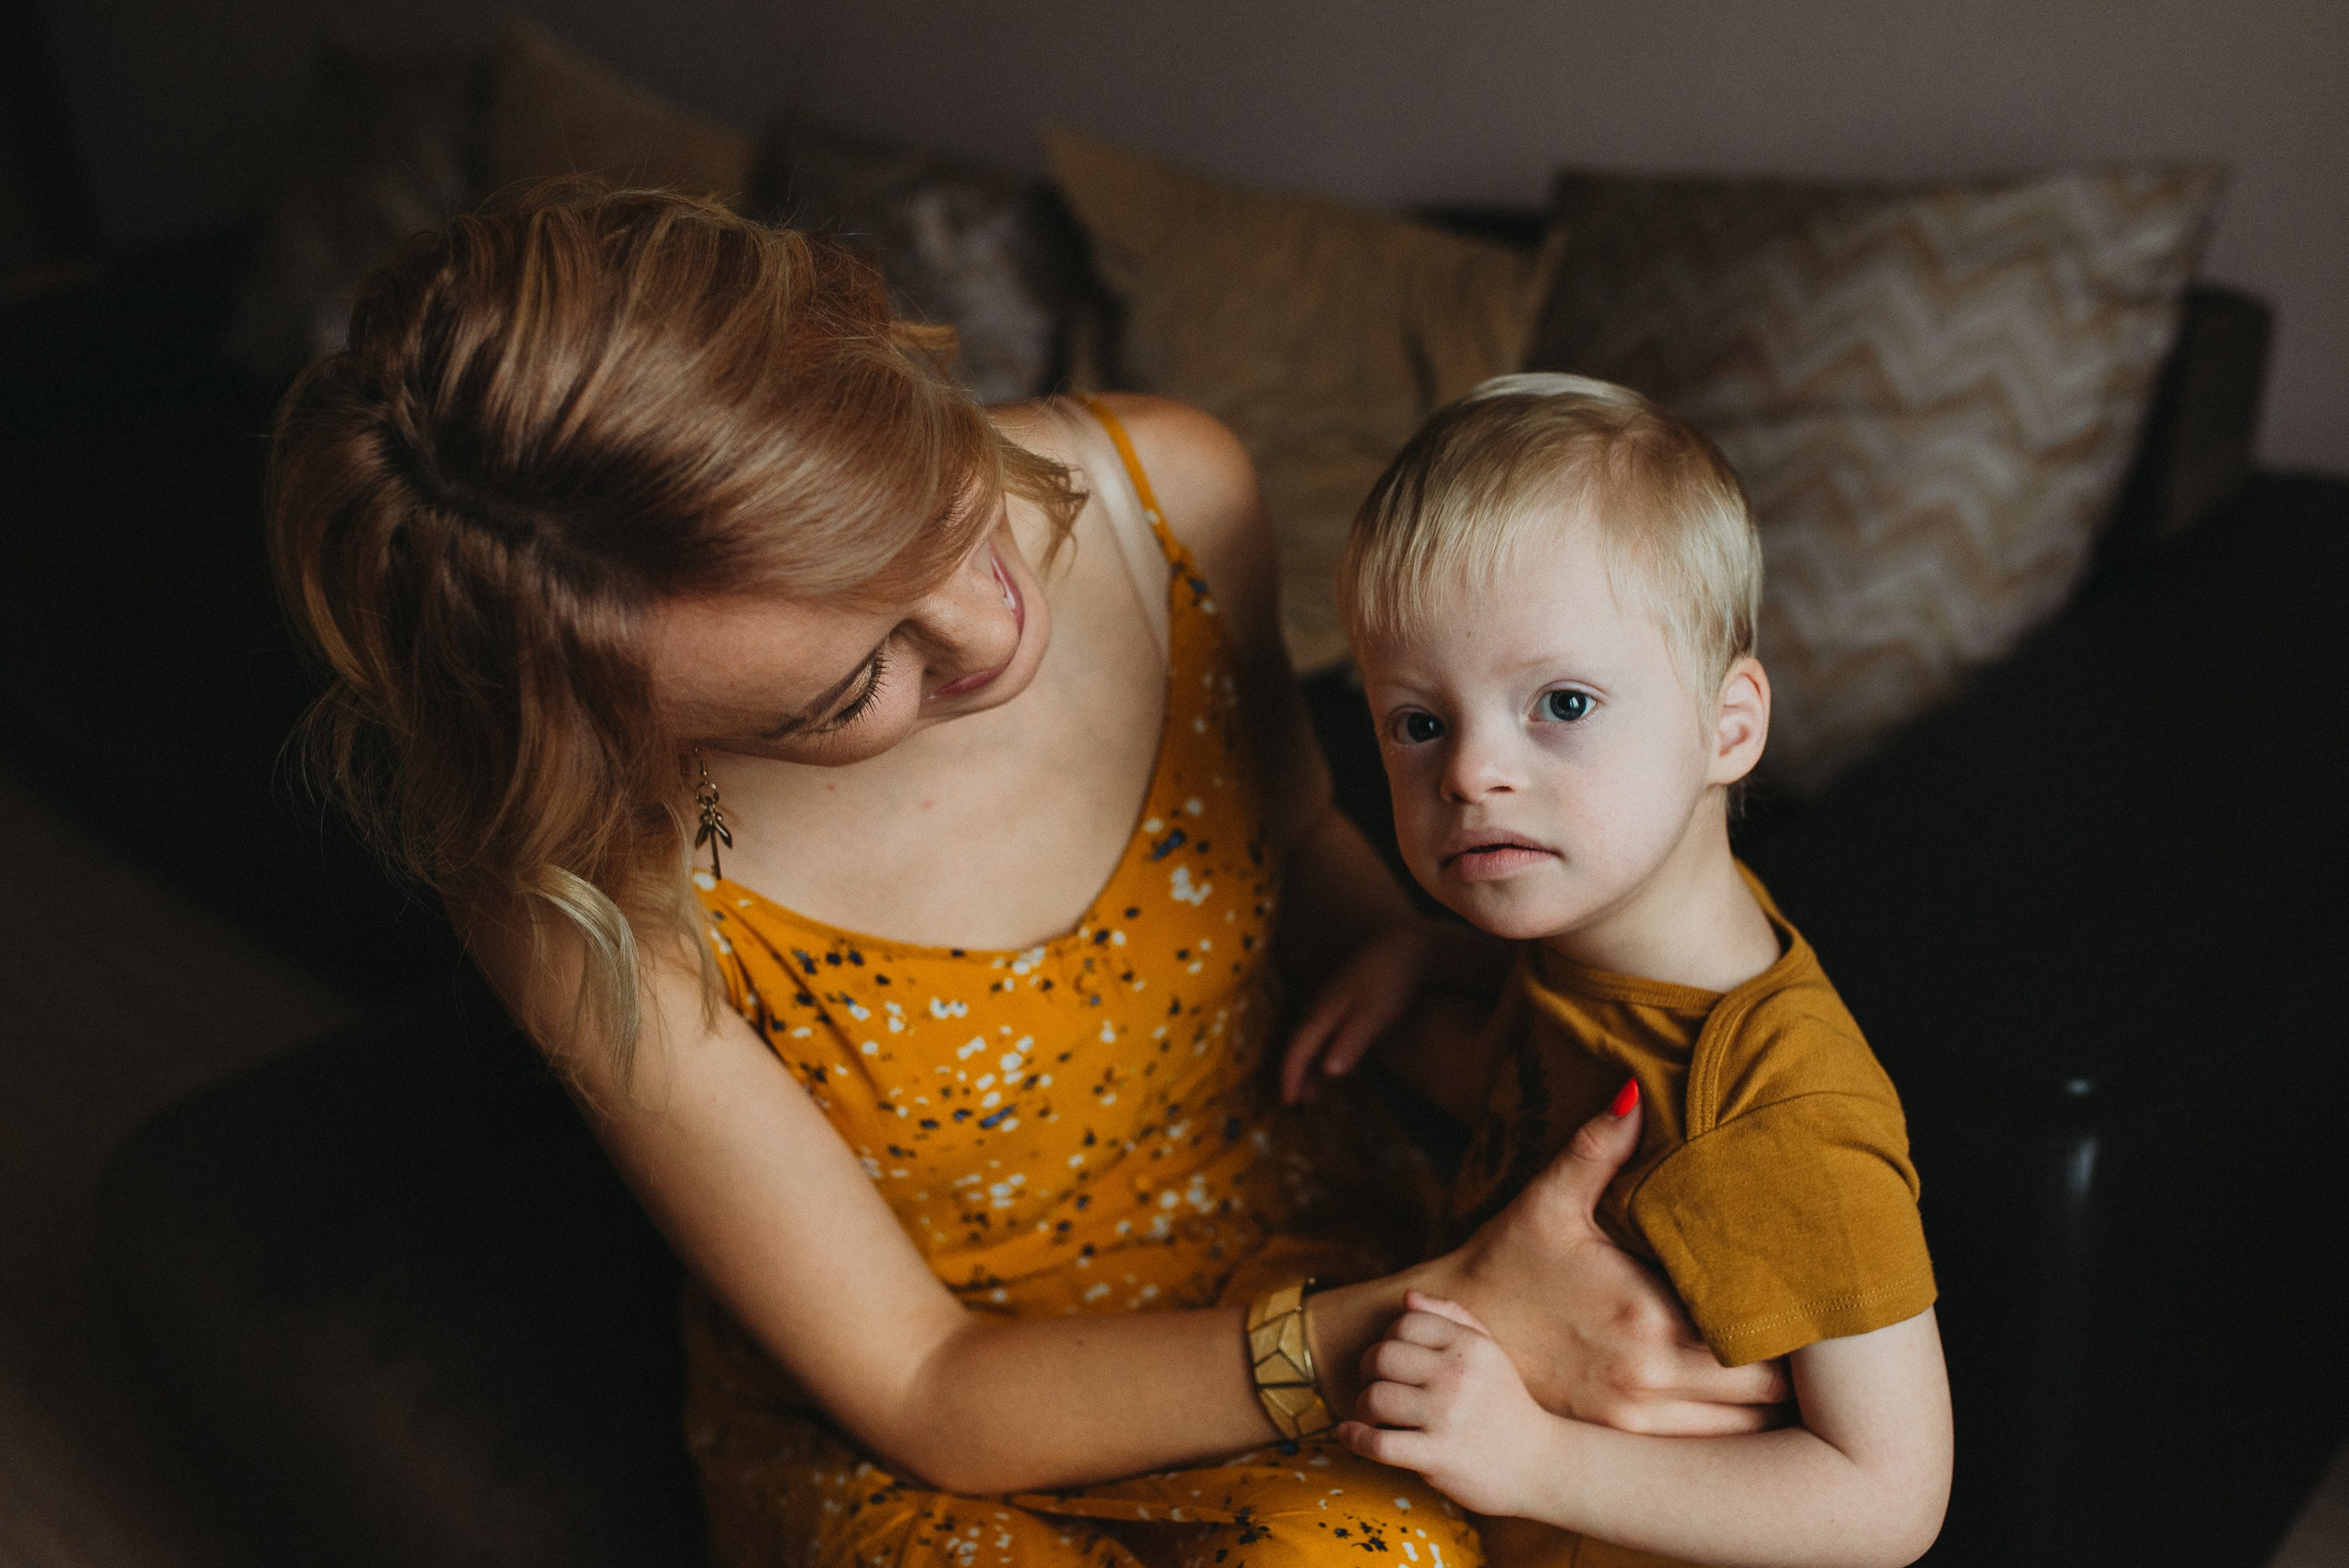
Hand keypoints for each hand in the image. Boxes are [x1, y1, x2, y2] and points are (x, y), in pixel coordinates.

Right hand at [1281, 921, 1435, 1103]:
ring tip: (1310, 1094)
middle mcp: (1321, 1006)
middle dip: (1295, 1074)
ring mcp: (1332, 1002)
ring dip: (1309, 1066)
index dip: (1290, 1075)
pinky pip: (1325, 1032)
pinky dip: (1322, 1053)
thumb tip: (1329, 1071)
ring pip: (1311, 1039)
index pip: (1297, 1048)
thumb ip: (1351, 1043)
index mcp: (1323, 1011)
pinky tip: (1330, 1064)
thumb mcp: (1374, 1016)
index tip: (1288, 1101)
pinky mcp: (1346, 1000)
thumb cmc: (1392, 983)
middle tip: (1294, 1101)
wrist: (1407, 948)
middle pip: (1299, 1044)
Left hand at [1340, 1292, 1559, 1517]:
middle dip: (1367, 1371)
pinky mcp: (1438, 1457)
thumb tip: (1407, 1297)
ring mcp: (1447, 1417)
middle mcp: (1458, 1376)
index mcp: (1469, 1346)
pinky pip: (1377, 1443)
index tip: (1390, 1361)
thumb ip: (1451, 1317)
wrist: (1540, 1465)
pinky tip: (1352, 1435)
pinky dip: (1354, 1438)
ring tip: (1372, 1416)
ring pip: (1374, 1398)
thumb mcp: (1489, 1352)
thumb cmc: (1506, 1406)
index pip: (1403, 1324)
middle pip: (1381, 1357)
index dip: (1386, 1339)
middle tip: (1374, 1386)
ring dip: (1362, 1408)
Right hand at [1422, 1091, 1792, 1435]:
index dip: (1804, 1327)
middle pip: (1767, 1392)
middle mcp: (1650, 1373)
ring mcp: (1636, 1418)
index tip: (1827, 1306)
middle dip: (1803, 1378)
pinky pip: (1704, 1454)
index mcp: (1647, 1313)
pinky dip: (1734, 1437)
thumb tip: (1634, 1089)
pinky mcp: (1622, 1439)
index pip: (1758, 1332)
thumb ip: (1597, 1147)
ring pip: (1742, 1434)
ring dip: (1774, 1413)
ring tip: (1806, 1388)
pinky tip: (1752, 1416)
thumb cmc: (1505, 1264)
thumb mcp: (1548, 1201)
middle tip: (1833, 1352)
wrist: (1449, 1337)